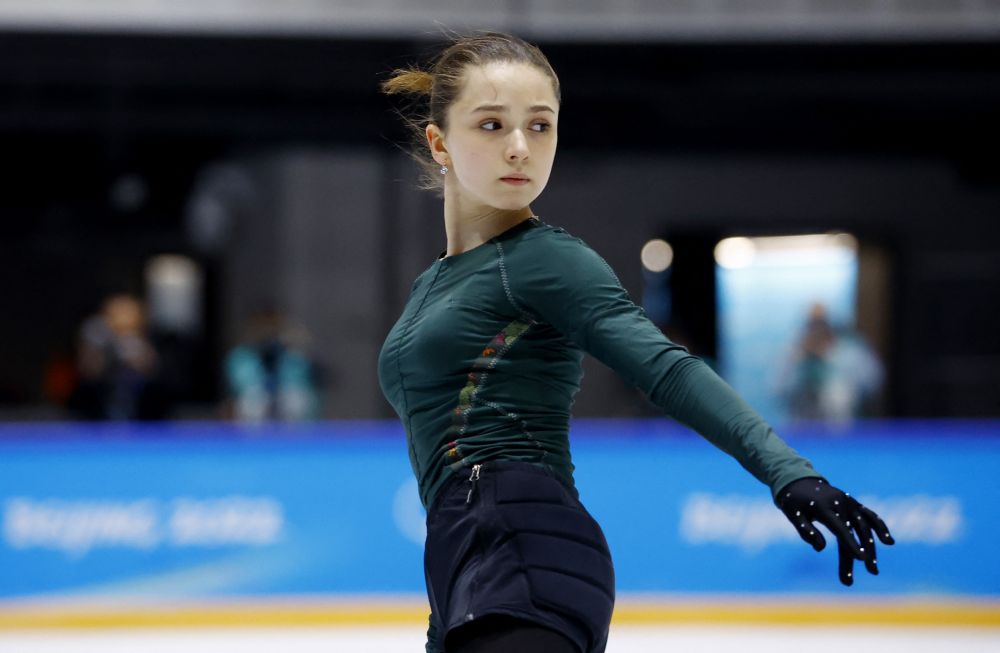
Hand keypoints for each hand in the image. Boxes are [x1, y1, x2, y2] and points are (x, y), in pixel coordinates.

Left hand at [777, 477, 894, 585]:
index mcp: (824, 507)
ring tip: (872, 571)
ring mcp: (850, 503)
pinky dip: (880, 527)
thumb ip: (806, 531)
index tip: (861, 559)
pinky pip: (870, 516)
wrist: (800, 481)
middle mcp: (841, 504)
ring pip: (865, 527)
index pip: (841, 529)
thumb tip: (820, 549)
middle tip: (850, 582)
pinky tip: (889, 542)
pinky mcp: (854, 504)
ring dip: (871, 548)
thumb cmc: (794, 502)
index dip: (851, 544)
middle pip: (855, 532)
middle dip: (858, 555)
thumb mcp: (793, 516)